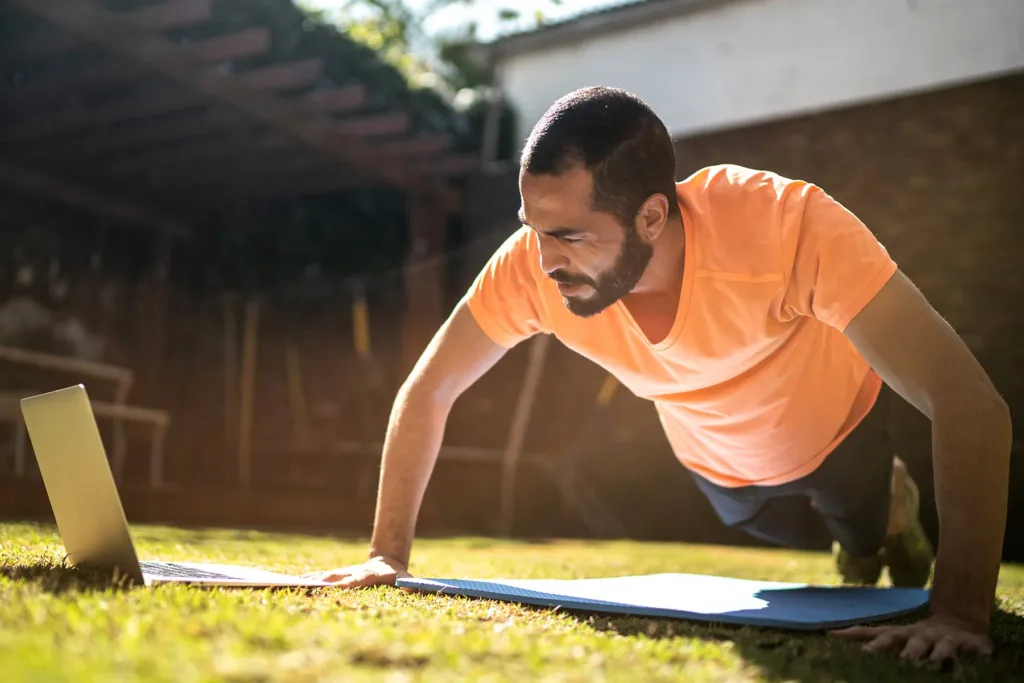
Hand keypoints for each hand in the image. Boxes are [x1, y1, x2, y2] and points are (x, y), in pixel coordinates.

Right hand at [303, 556, 410, 587]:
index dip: (346, 584)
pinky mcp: (337, 575)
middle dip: (321, 583)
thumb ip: (409, 583)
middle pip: (334, 577)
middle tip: (307, 587)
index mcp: (368, 575)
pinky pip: (320, 578)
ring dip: (310, 581)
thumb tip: (412, 587)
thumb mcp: (406, 578)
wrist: (386, 561)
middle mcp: (352, 572)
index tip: (336, 587)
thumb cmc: (396, 575)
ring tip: (293, 585)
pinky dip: (308, 580)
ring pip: (324, 576)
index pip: (355, 580)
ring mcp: (343, 573)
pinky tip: (294, 583)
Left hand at [831, 614, 993, 661]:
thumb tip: (831, 633)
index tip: (859, 651)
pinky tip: (983, 656)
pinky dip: (978, 652)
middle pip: (912, 644)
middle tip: (903, 661)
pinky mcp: (970, 644)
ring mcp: (945, 640)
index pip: (882, 637)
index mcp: (903, 635)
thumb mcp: (892, 635)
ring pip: (941, 649)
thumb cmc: (917, 635)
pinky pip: (975, 649)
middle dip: (906, 652)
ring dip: (938, 655)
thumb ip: (866, 635)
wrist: (957, 623)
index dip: (871, 644)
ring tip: (934, 663)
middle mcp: (922, 636)